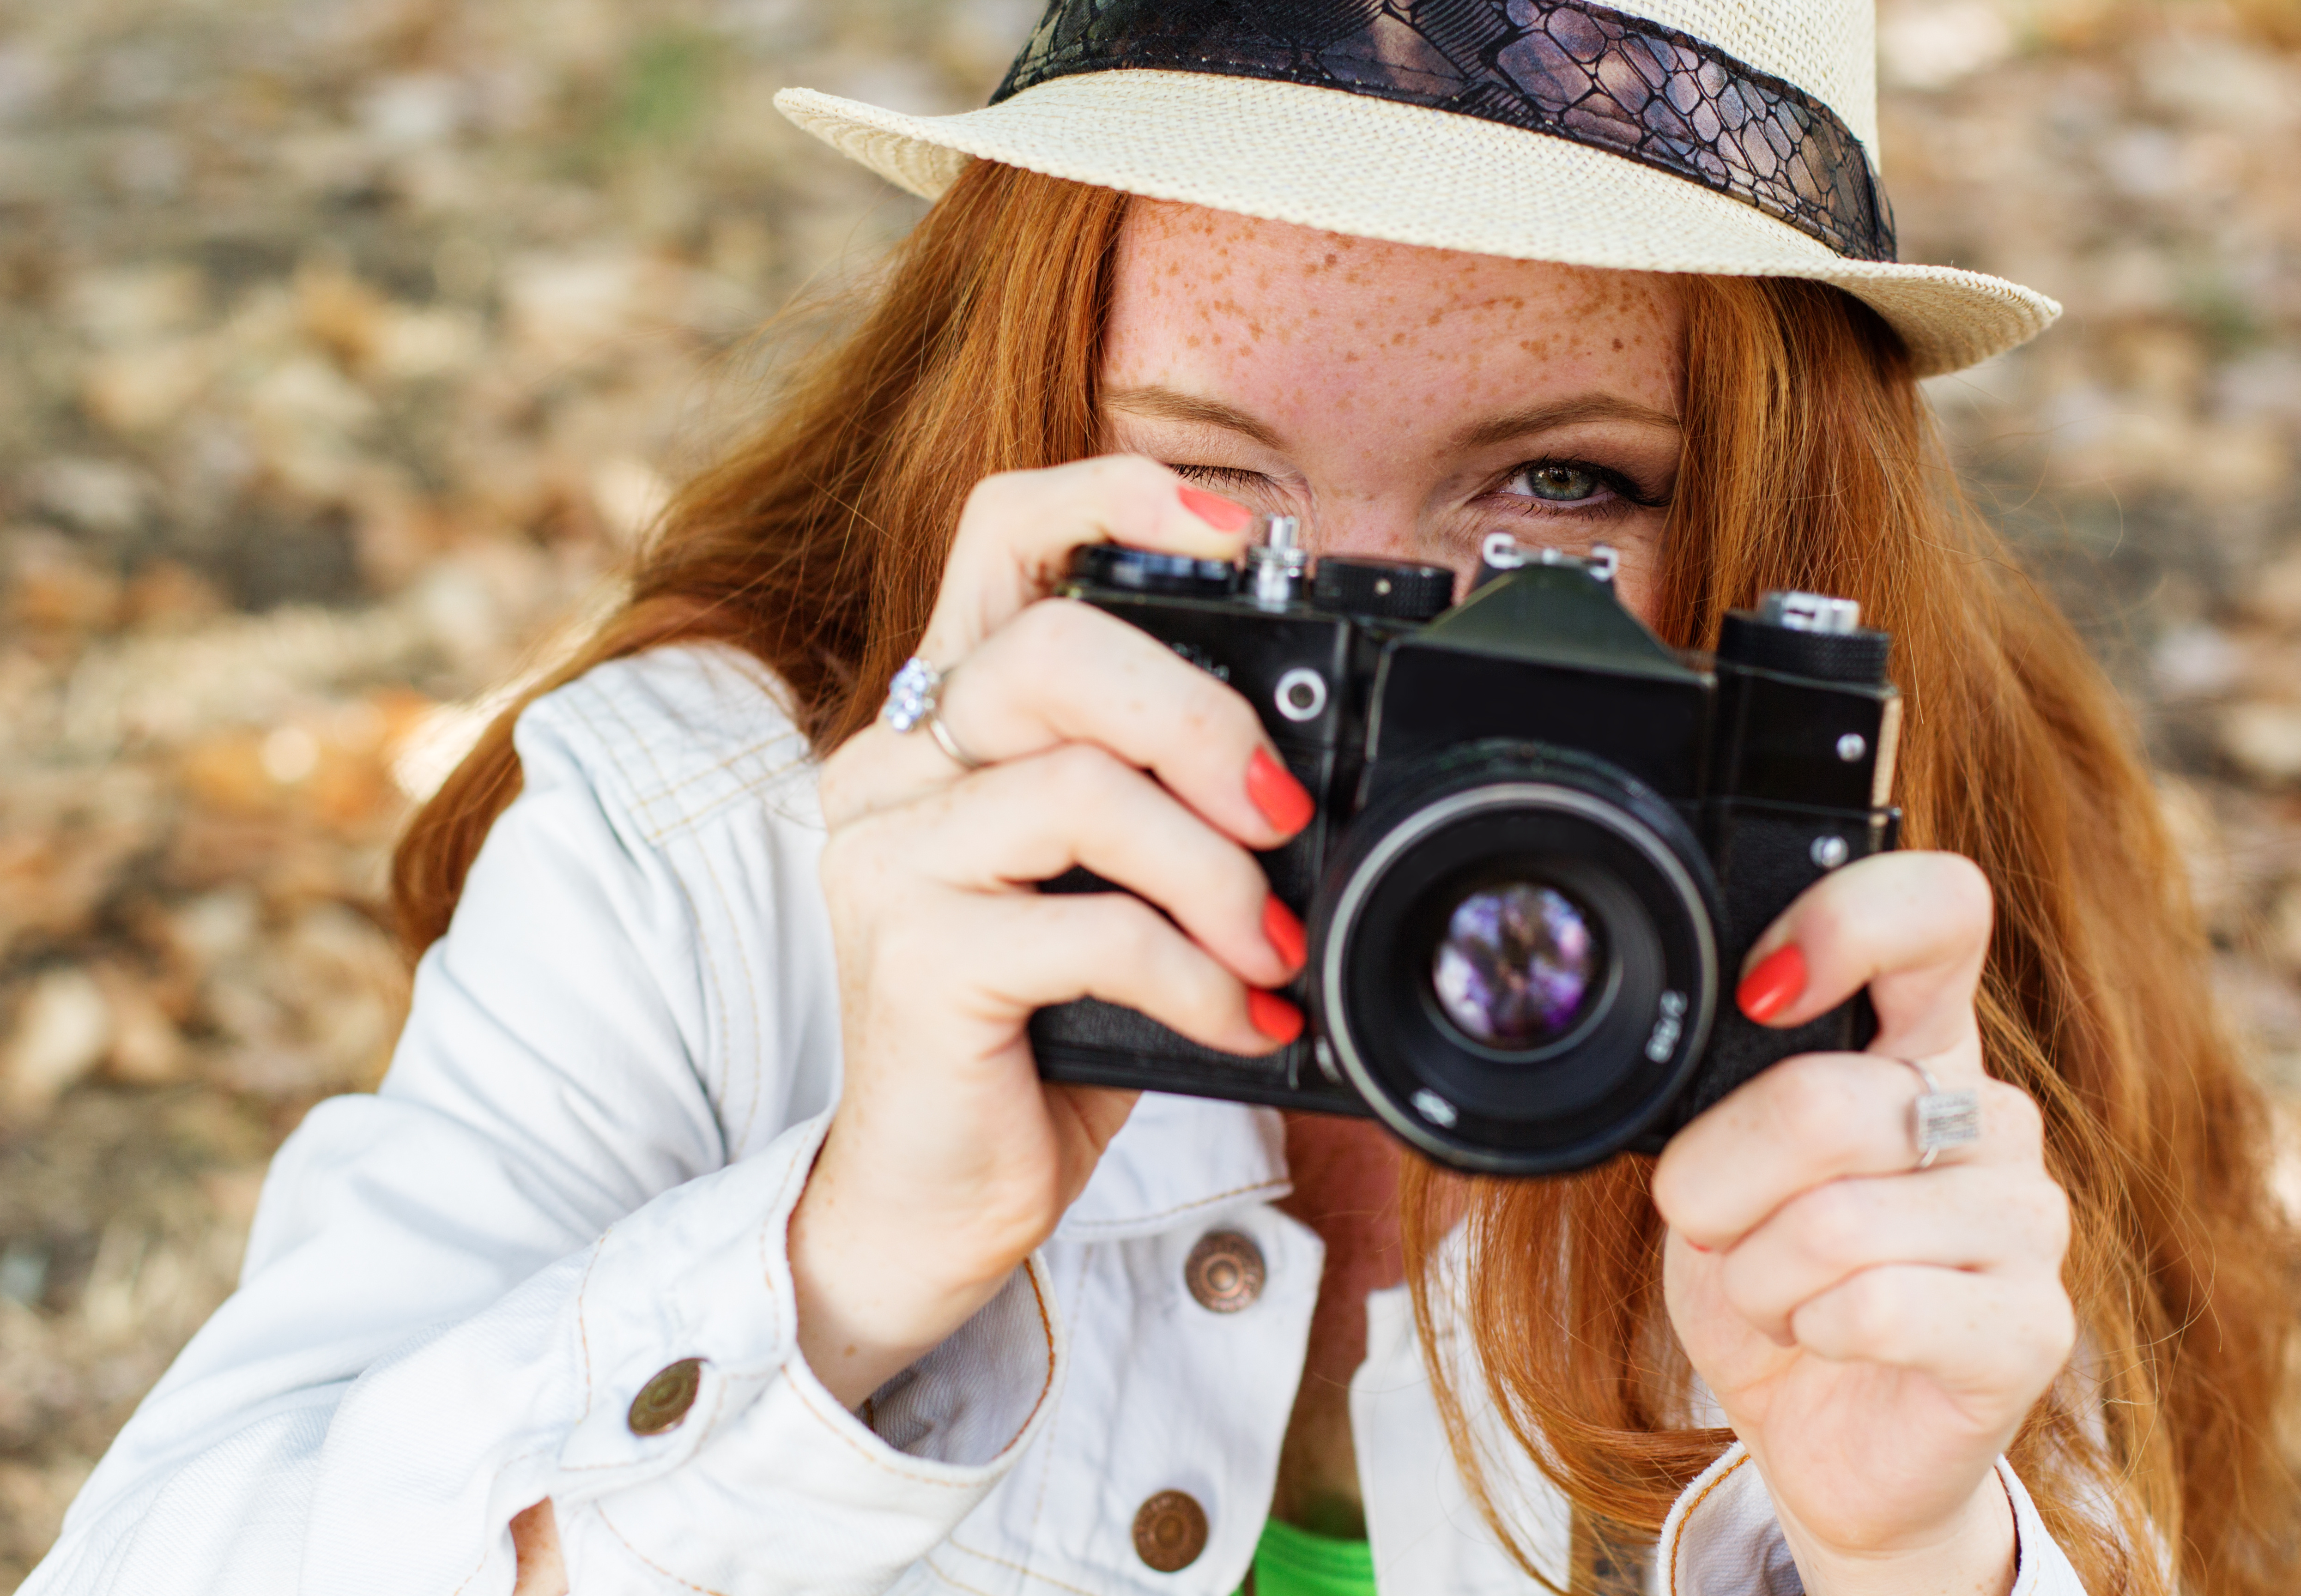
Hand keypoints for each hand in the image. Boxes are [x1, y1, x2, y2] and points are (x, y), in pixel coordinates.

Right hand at [790, 457, 1313, 1406]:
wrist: (934, 1197)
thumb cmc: (1032, 1033)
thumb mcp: (1099, 888)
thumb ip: (1151, 802)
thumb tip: (1300, 773)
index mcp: (940, 722)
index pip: (1000, 534)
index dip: (1114, 493)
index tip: (1237, 527)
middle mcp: (891, 766)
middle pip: (1055, 650)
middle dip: (1202, 719)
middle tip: (1285, 812)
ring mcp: (886, 857)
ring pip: (1080, 790)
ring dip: (1215, 873)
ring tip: (1274, 945)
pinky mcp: (912, 958)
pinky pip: (1092, 929)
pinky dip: (1195, 977)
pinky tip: (1241, 1019)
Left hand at [1651, 853, 2072, 1595]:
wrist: (1820, 1435)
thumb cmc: (1772, 1273)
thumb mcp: (1724, 1156)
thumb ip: (1738, 1074)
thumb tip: (1741, 1004)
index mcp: (1921, 1039)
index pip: (1937, 909)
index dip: (1845, 923)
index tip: (1762, 992)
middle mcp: (1991, 1113)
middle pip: (1823, 1100)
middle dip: (1717, 1183)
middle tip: (1719, 1226)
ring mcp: (2028, 1220)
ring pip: (1832, 1221)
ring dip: (1756, 1274)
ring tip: (1777, 1293)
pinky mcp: (2031, 1329)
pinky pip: (1871, 1308)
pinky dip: (1806, 1329)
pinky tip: (1825, 1339)